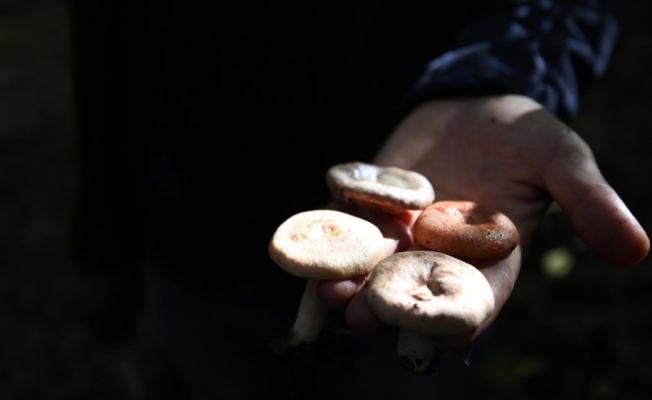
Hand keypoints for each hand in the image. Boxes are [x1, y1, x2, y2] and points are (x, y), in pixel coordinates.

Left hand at [318, 94, 648, 349]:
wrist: (469, 103)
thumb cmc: (520, 132)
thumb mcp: (558, 157)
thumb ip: (587, 200)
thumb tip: (636, 248)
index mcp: (489, 262)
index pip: (473, 304)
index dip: (456, 317)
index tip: (434, 324)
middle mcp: (439, 260)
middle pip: (412, 296)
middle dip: (388, 308)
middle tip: (363, 316)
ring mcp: (400, 240)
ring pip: (371, 273)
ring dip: (348, 286)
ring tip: (328, 292)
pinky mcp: (370, 215)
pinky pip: (345, 236)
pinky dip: (327, 244)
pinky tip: (305, 249)